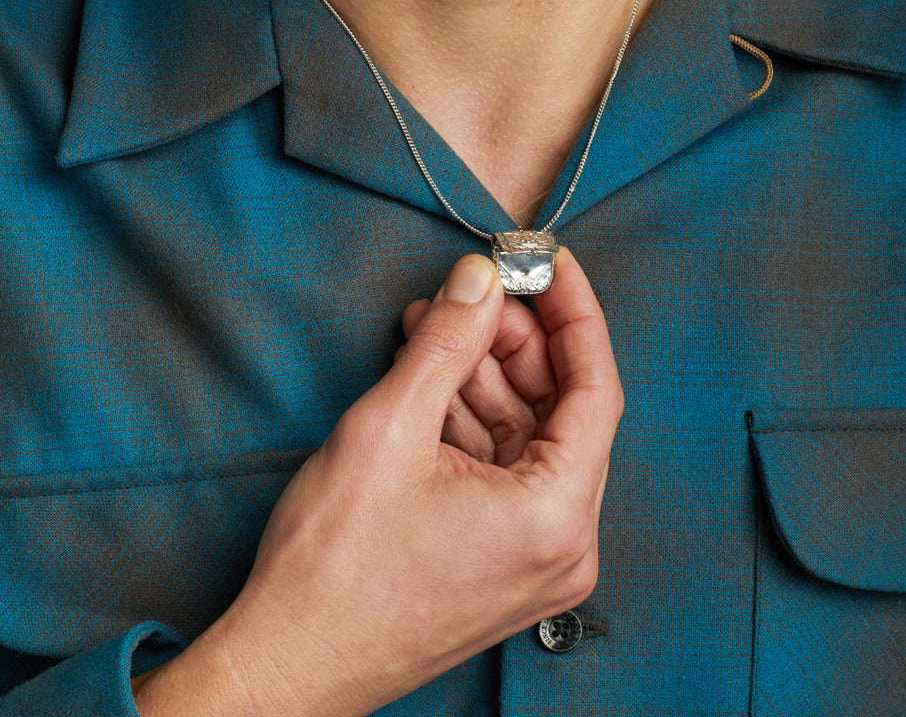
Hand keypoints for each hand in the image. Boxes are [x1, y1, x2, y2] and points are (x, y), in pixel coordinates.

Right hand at [134, 250, 622, 716]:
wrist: (288, 664)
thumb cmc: (333, 567)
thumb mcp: (390, 426)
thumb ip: (447, 341)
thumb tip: (480, 279)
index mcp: (556, 517)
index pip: (595, 388)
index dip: (574, 314)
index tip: (551, 264)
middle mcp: (563, 544)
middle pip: (560, 410)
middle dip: (514, 343)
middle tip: (473, 294)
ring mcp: (534, 558)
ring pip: (527, 436)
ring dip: (483, 377)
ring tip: (433, 329)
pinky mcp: (502, 560)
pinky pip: (504, 469)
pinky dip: (471, 421)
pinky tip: (430, 380)